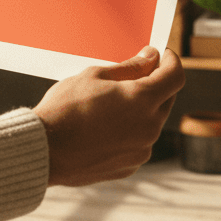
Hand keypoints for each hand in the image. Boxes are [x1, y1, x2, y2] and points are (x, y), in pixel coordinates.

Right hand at [33, 47, 184, 186]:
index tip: (160, 55)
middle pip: (166, 98)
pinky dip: (130, 131)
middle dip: (155, 83)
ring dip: (141, 109)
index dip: (170, 61)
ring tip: (109, 103)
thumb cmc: (65, 108)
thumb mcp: (95, 75)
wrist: (45, 150)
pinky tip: (104, 126)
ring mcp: (141, 150)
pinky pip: (139, 142)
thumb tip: (151, 58)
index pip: (175, 76)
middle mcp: (149, 127)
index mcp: (143, 100)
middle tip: (133, 74)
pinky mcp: (130, 166)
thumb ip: (130, 67)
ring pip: (152, 122)